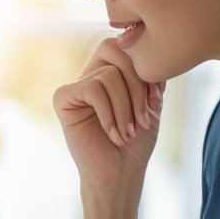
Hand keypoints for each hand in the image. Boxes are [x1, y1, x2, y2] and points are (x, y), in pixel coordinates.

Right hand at [53, 38, 164, 218]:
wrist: (119, 174)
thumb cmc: (135, 143)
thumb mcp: (150, 101)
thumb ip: (148, 73)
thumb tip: (146, 44)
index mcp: (110, 71)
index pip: (127, 46)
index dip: (146, 70)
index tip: (156, 103)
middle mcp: (90, 75)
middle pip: (115, 50)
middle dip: (137, 83)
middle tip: (145, 114)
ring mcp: (75, 86)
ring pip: (109, 74)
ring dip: (127, 106)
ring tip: (129, 130)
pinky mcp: (63, 99)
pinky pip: (93, 88)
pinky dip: (109, 112)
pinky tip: (113, 132)